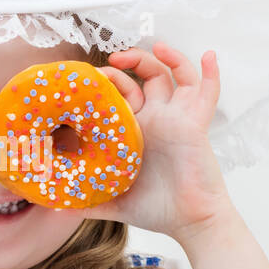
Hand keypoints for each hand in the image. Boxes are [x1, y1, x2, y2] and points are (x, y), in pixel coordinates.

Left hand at [91, 41, 235, 238]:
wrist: (190, 222)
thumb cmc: (157, 210)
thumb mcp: (115, 202)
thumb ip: (88, 201)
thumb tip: (58, 208)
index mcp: (137, 130)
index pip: (123, 93)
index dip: (110, 81)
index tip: (91, 78)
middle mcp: (158, 119)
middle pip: (148, 76)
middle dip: (132, 61)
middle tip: (113, 61)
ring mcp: (178, 118)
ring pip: (176, 75)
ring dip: (167, 56)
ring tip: (155, 46)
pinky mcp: (196, 124)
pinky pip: (208, 92)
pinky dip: (210, 73)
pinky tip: (209, 55)